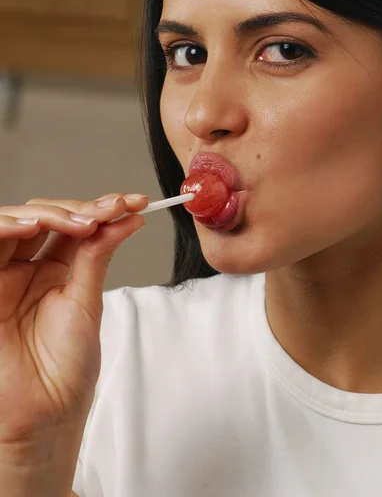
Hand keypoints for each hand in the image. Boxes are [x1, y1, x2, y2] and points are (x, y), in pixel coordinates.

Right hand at [0, 192, 147, 444]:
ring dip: (48, 212)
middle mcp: (29, 268)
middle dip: (79, 208)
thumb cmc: (66, 370)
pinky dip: (8, 226)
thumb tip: (124, 220)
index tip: (132, 204)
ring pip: (15, 221)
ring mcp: (5, 275)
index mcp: (57, 272)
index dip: (102, 209)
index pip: (74, 225)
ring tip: (81, 221)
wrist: (44, 414)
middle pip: (45, 215)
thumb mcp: (87, 303)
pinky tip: (34, 225)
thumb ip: (96, 257)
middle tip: (108, 211)